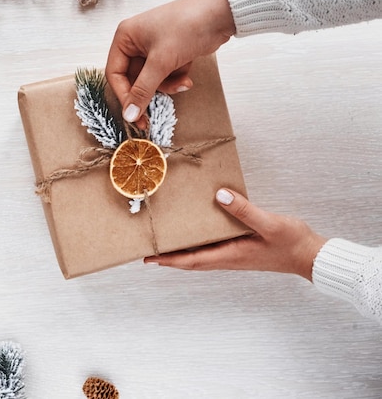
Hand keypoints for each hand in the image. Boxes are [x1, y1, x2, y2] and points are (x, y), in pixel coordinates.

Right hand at [105, 0, 235, 127]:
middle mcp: (136, 43)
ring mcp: (153, 49)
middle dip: (150, 92)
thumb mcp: (161, 61)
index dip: (124, 95)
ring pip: (151, 81)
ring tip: (182, 82)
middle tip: (150, 117)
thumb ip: (143, 90)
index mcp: (126, 37)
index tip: (133, 113)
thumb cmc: (187, 26)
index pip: (115, 73)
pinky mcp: (169, 54)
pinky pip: (165, 76)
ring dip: (167, 85)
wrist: (220, 14)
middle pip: (133, 80)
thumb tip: (129, 114)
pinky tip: (187, 76)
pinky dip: (176, 78)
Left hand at [144, 189, 327, 280]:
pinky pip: (211, 251)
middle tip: (149, 253)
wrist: (310, 255)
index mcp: (229, 255)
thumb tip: (219, 196)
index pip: (191, 260)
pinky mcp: (240, 251)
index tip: (149, 259)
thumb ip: (244, 210)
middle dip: (169, 258)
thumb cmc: (291, 243)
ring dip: (181, 254)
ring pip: (200, 257)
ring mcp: (234, 256)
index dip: (169, 260)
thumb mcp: (268, 223)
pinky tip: (196, 237)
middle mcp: (228, 258)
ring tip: (165, 246)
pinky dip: (197, 247)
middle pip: (190, 261)